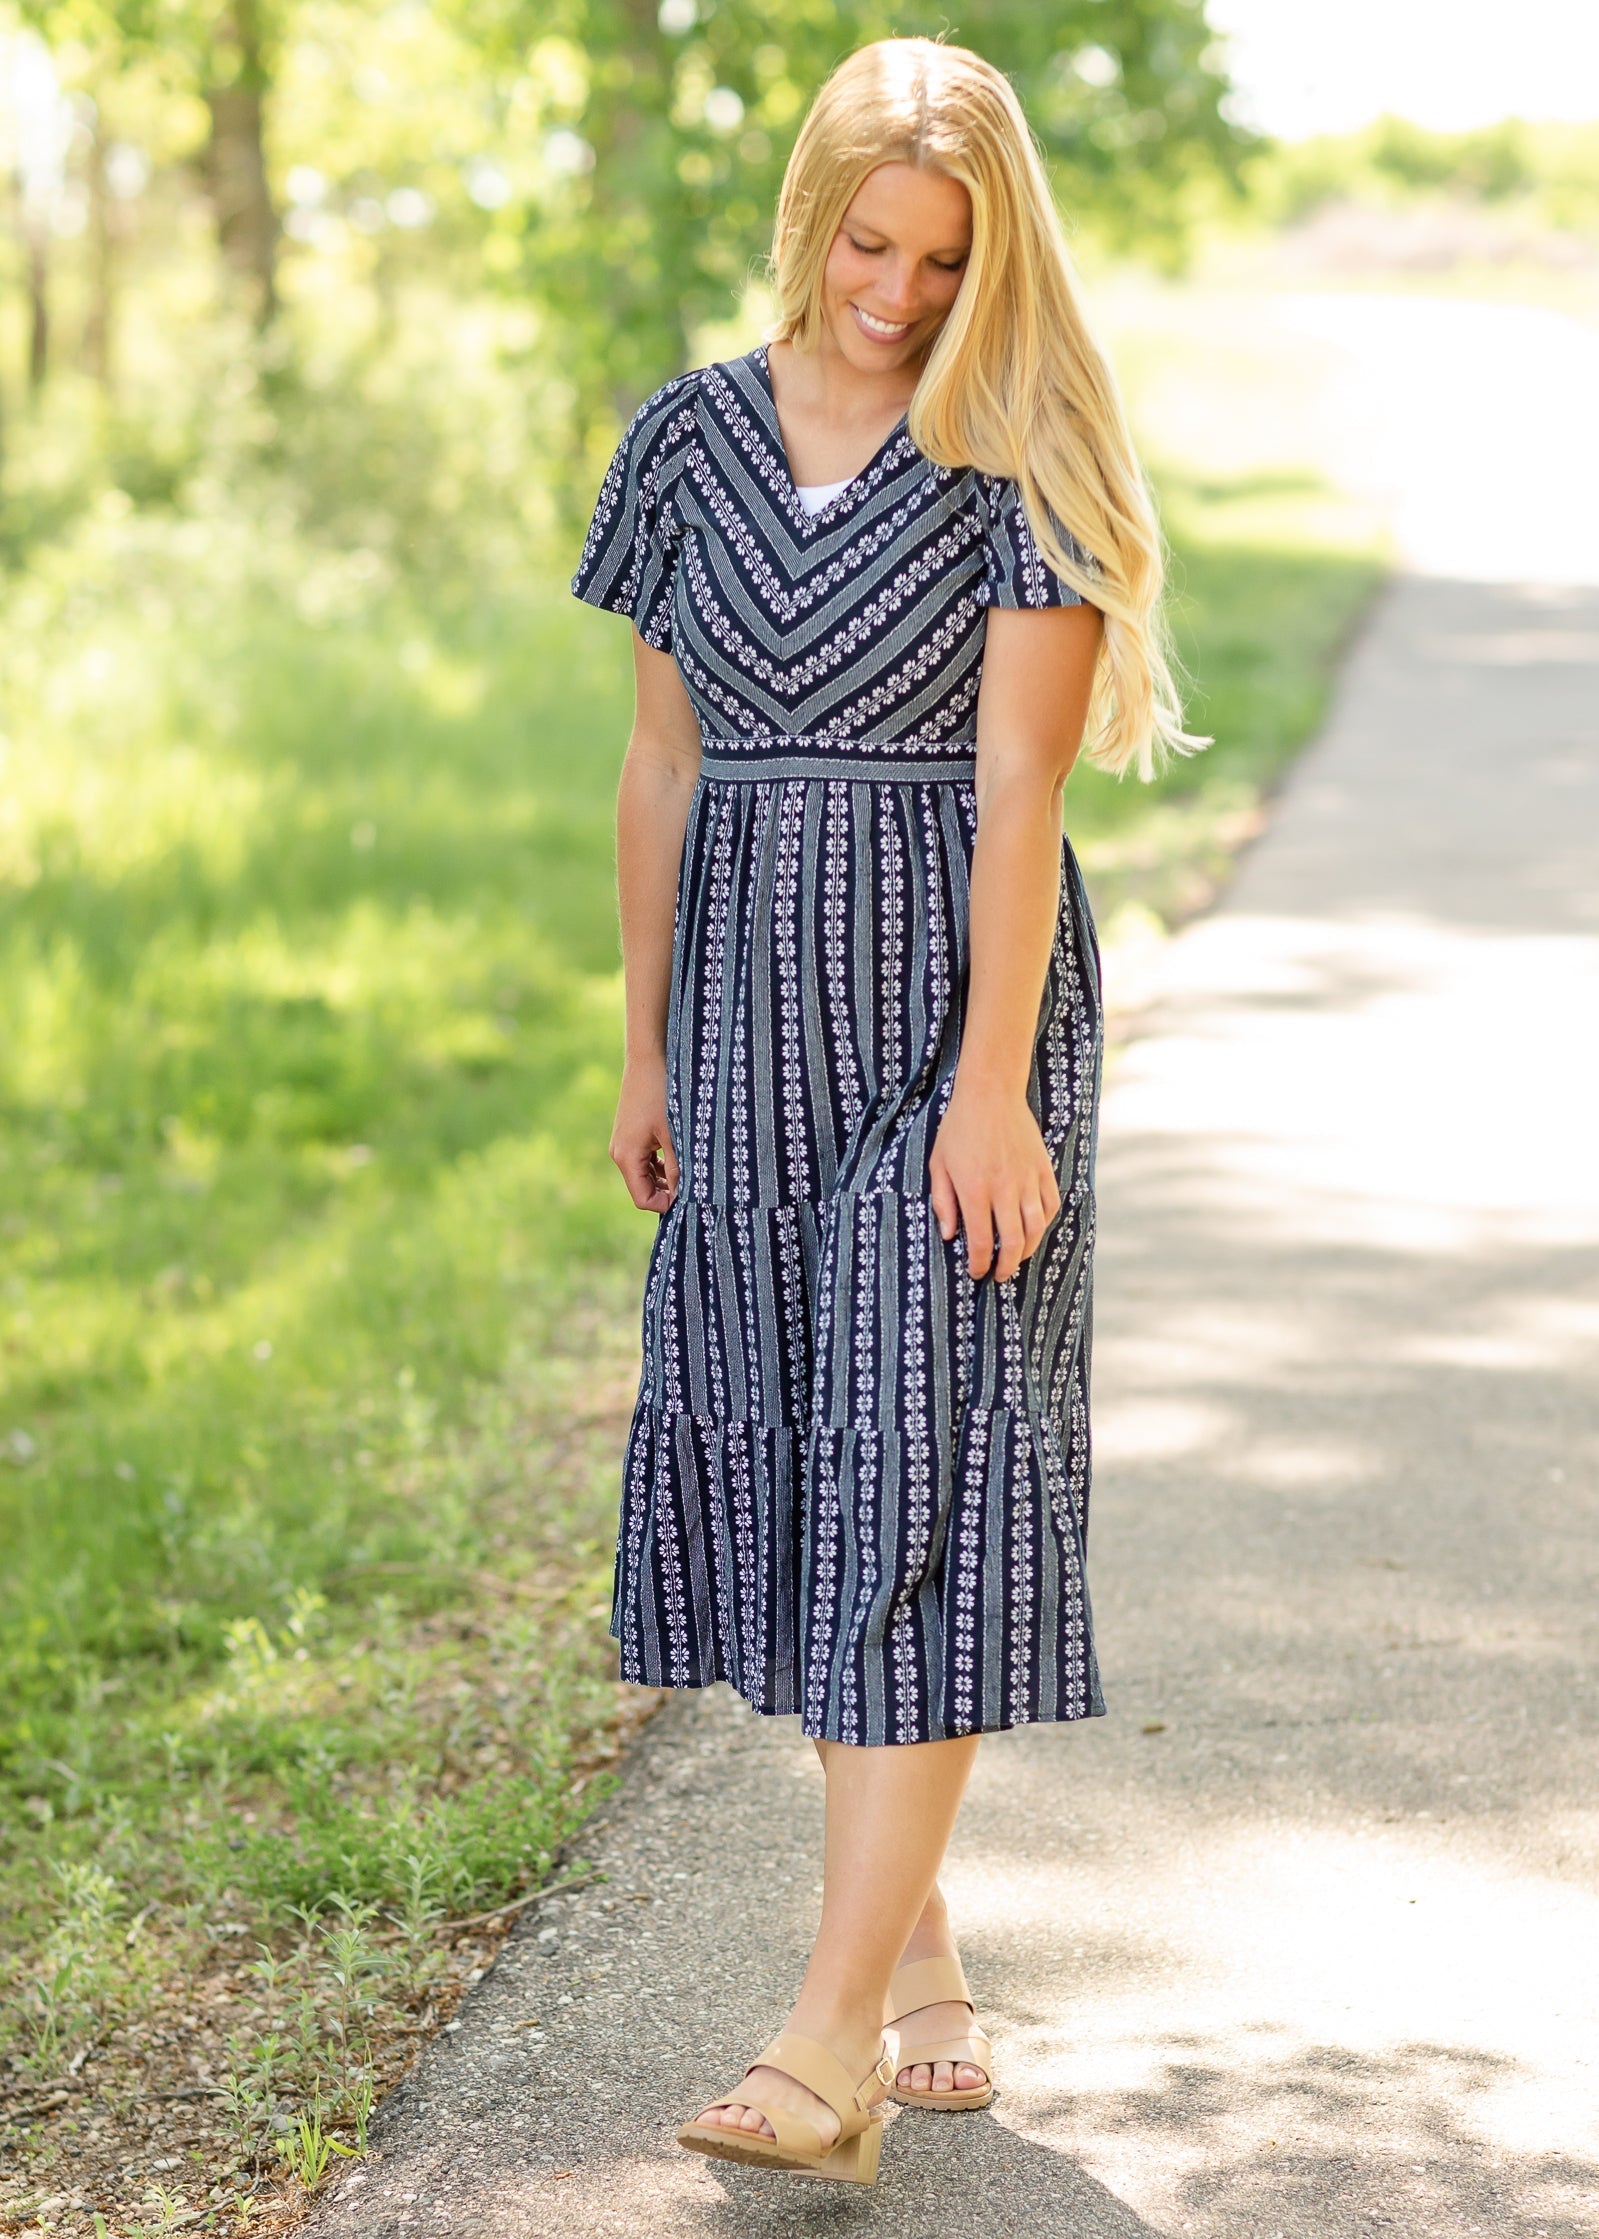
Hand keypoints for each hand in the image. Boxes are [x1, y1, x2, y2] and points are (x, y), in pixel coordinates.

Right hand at [610, 1056, 678, 1212]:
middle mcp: (620, 1153)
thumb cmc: (661, 1093)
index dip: (667, 1204)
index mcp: (626, 1156)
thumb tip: (686, 1196)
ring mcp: (623, 1143)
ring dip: (666, 1177)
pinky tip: (681, 1156)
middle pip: (643, 1189)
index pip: (643, 1199)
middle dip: (668, 1191)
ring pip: (645, 1175)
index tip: (691, 1197)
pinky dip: (661, 1164)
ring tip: (692, 1170)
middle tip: (696, 1186)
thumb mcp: (674, 1134)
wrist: (648, 1058)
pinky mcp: (630, 1134)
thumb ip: (679, 1167)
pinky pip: (644, 1160)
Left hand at [929, 1079, 1060, 1282]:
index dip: (980, 1264)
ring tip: (1017, 1258)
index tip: (976, 1272)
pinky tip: (1034, 1229)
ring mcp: (1027, 1179)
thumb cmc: (959, 1128)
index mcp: (975, 1190)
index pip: (981, 1242)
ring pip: (1036, 1228)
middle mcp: (1004, 1189)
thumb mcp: (939, 1164)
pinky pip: (1051, 1204)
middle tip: (999, 1275)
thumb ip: (943, 1202)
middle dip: (1006, 1266)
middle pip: (1012, 1242)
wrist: (990, 1094)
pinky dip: (1045, 1223)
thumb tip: (949, 1236)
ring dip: (1028, 1250)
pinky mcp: (1043, 1169)